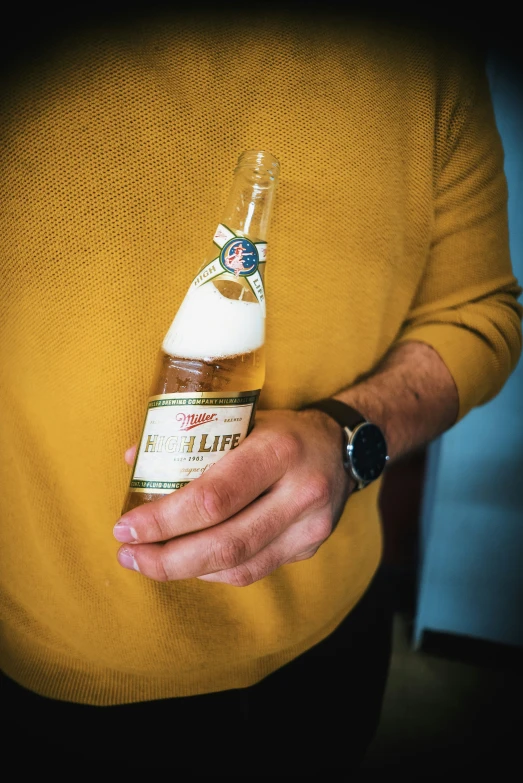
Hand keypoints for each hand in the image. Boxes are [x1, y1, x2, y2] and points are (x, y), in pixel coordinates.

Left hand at [114, 409, 353, 585]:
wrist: (345, 447)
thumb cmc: (282, 429)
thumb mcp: (243, 416)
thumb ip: (192, 438)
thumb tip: (134, 459)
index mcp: (280, 450)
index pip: (215, 497)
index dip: (165, 519)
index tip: (126, 526)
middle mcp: (300, 493)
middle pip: (226, 542)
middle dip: (167, 557)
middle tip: (127, 553)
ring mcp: (310, 527)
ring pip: (239, 566)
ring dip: (184, 571)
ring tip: (145, 562)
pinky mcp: (309, 548)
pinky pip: (253, 570)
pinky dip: (212, 571)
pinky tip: (186, 562)